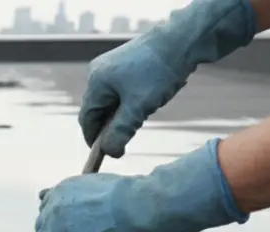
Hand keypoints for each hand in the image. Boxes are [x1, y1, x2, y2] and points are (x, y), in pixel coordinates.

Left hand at [27, 139, 249, 231]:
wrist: (140, 208)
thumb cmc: (136, 198)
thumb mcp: (115, 189)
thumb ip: (101, 194)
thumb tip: (126, 190)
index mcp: (63, 188)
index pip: (46, 203)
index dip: (56, 217)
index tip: (66, 224)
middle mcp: (51, 205)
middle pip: (42, 225)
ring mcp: (50, 226)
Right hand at [81, 0, 257, 156]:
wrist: (182, 40)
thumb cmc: (158, 72)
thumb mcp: (138, 108)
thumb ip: (120, 132)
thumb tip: (109, 152)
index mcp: (96, 82)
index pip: (87, 119)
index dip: (94, 139)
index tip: (107, 154)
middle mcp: (98, 72)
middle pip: (98, 110)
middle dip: (111, 127)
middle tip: (127, 139)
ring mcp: (111, 66)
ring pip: (112, 101)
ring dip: (123, 114)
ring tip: (142, 116)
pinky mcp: (125, 63)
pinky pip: (121, 90)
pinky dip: (130, 102)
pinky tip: (148, 101)